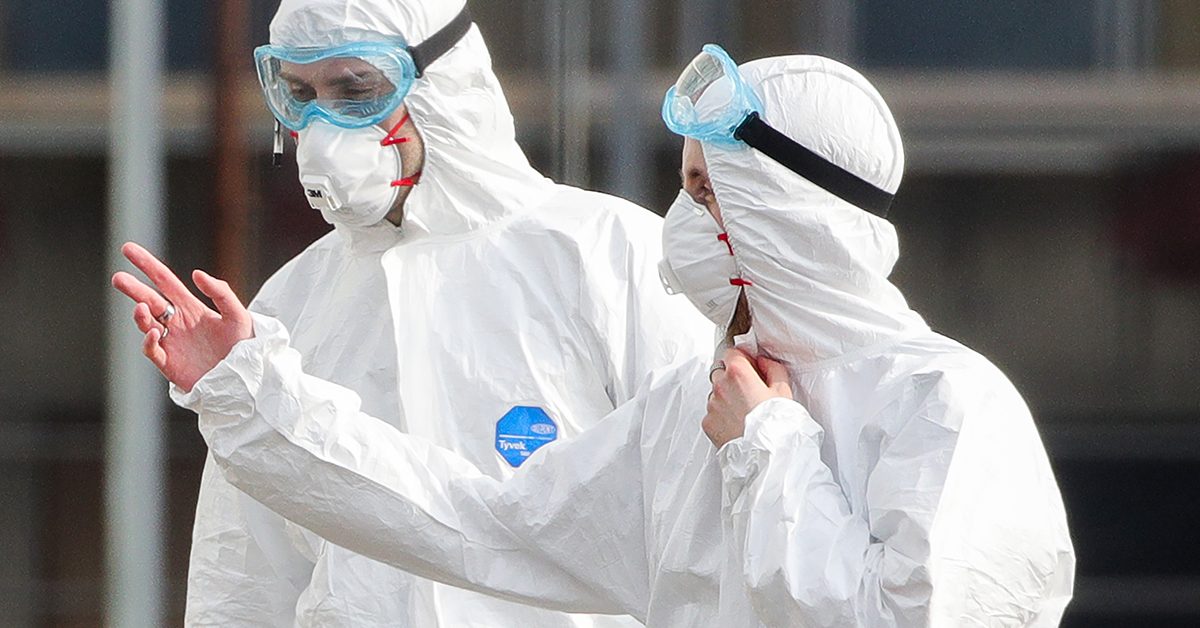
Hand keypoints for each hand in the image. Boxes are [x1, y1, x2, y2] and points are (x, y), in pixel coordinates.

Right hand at [110, 242, 252, 391]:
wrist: (245, 381)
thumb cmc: (244, 347)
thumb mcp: (239, 316)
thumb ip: (221, 293)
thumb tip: (196, 273)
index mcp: (191, 308)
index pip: (164, 281)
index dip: (147, 265)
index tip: (128, 249)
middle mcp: (177, 323)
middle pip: (149, 300)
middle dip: (133, 289)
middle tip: (118, 278)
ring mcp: (171, 343)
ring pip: (146, 324)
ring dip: (140, 315)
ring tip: (141, 307)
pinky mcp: (169, 363)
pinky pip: (153, 350)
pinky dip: (149, 341)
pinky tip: (154, 332)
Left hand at [703, 348, 791, 448]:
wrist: (766, 456)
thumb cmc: (777, 425)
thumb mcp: (784, 390)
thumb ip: (772, 368)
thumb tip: (763, 362)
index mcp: (738, 374)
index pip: (731, 352)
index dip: (742, 358)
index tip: (750, 365)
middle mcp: (719, 386)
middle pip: (720, 372)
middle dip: (733, 377)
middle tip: (749, 391)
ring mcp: (711, 405)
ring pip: (715, 393)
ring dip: (726, 397)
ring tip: (744, 411)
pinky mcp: (707, 423)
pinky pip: (712, 412)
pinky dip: (721, 414)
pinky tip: (737, 423)